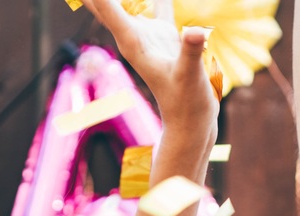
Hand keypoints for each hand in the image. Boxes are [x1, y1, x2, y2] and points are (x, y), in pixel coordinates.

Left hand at [85, 0, 218, 137]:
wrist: (191, 120)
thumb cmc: (187, 101)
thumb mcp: (190, 75)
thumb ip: (190, 52)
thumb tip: (194, 31)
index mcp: (132, 43)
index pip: (107, 9)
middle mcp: (134, 36)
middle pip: (105, 6)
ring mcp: (148, 35)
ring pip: (127, 2)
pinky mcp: (165, 37)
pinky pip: (157, 6)